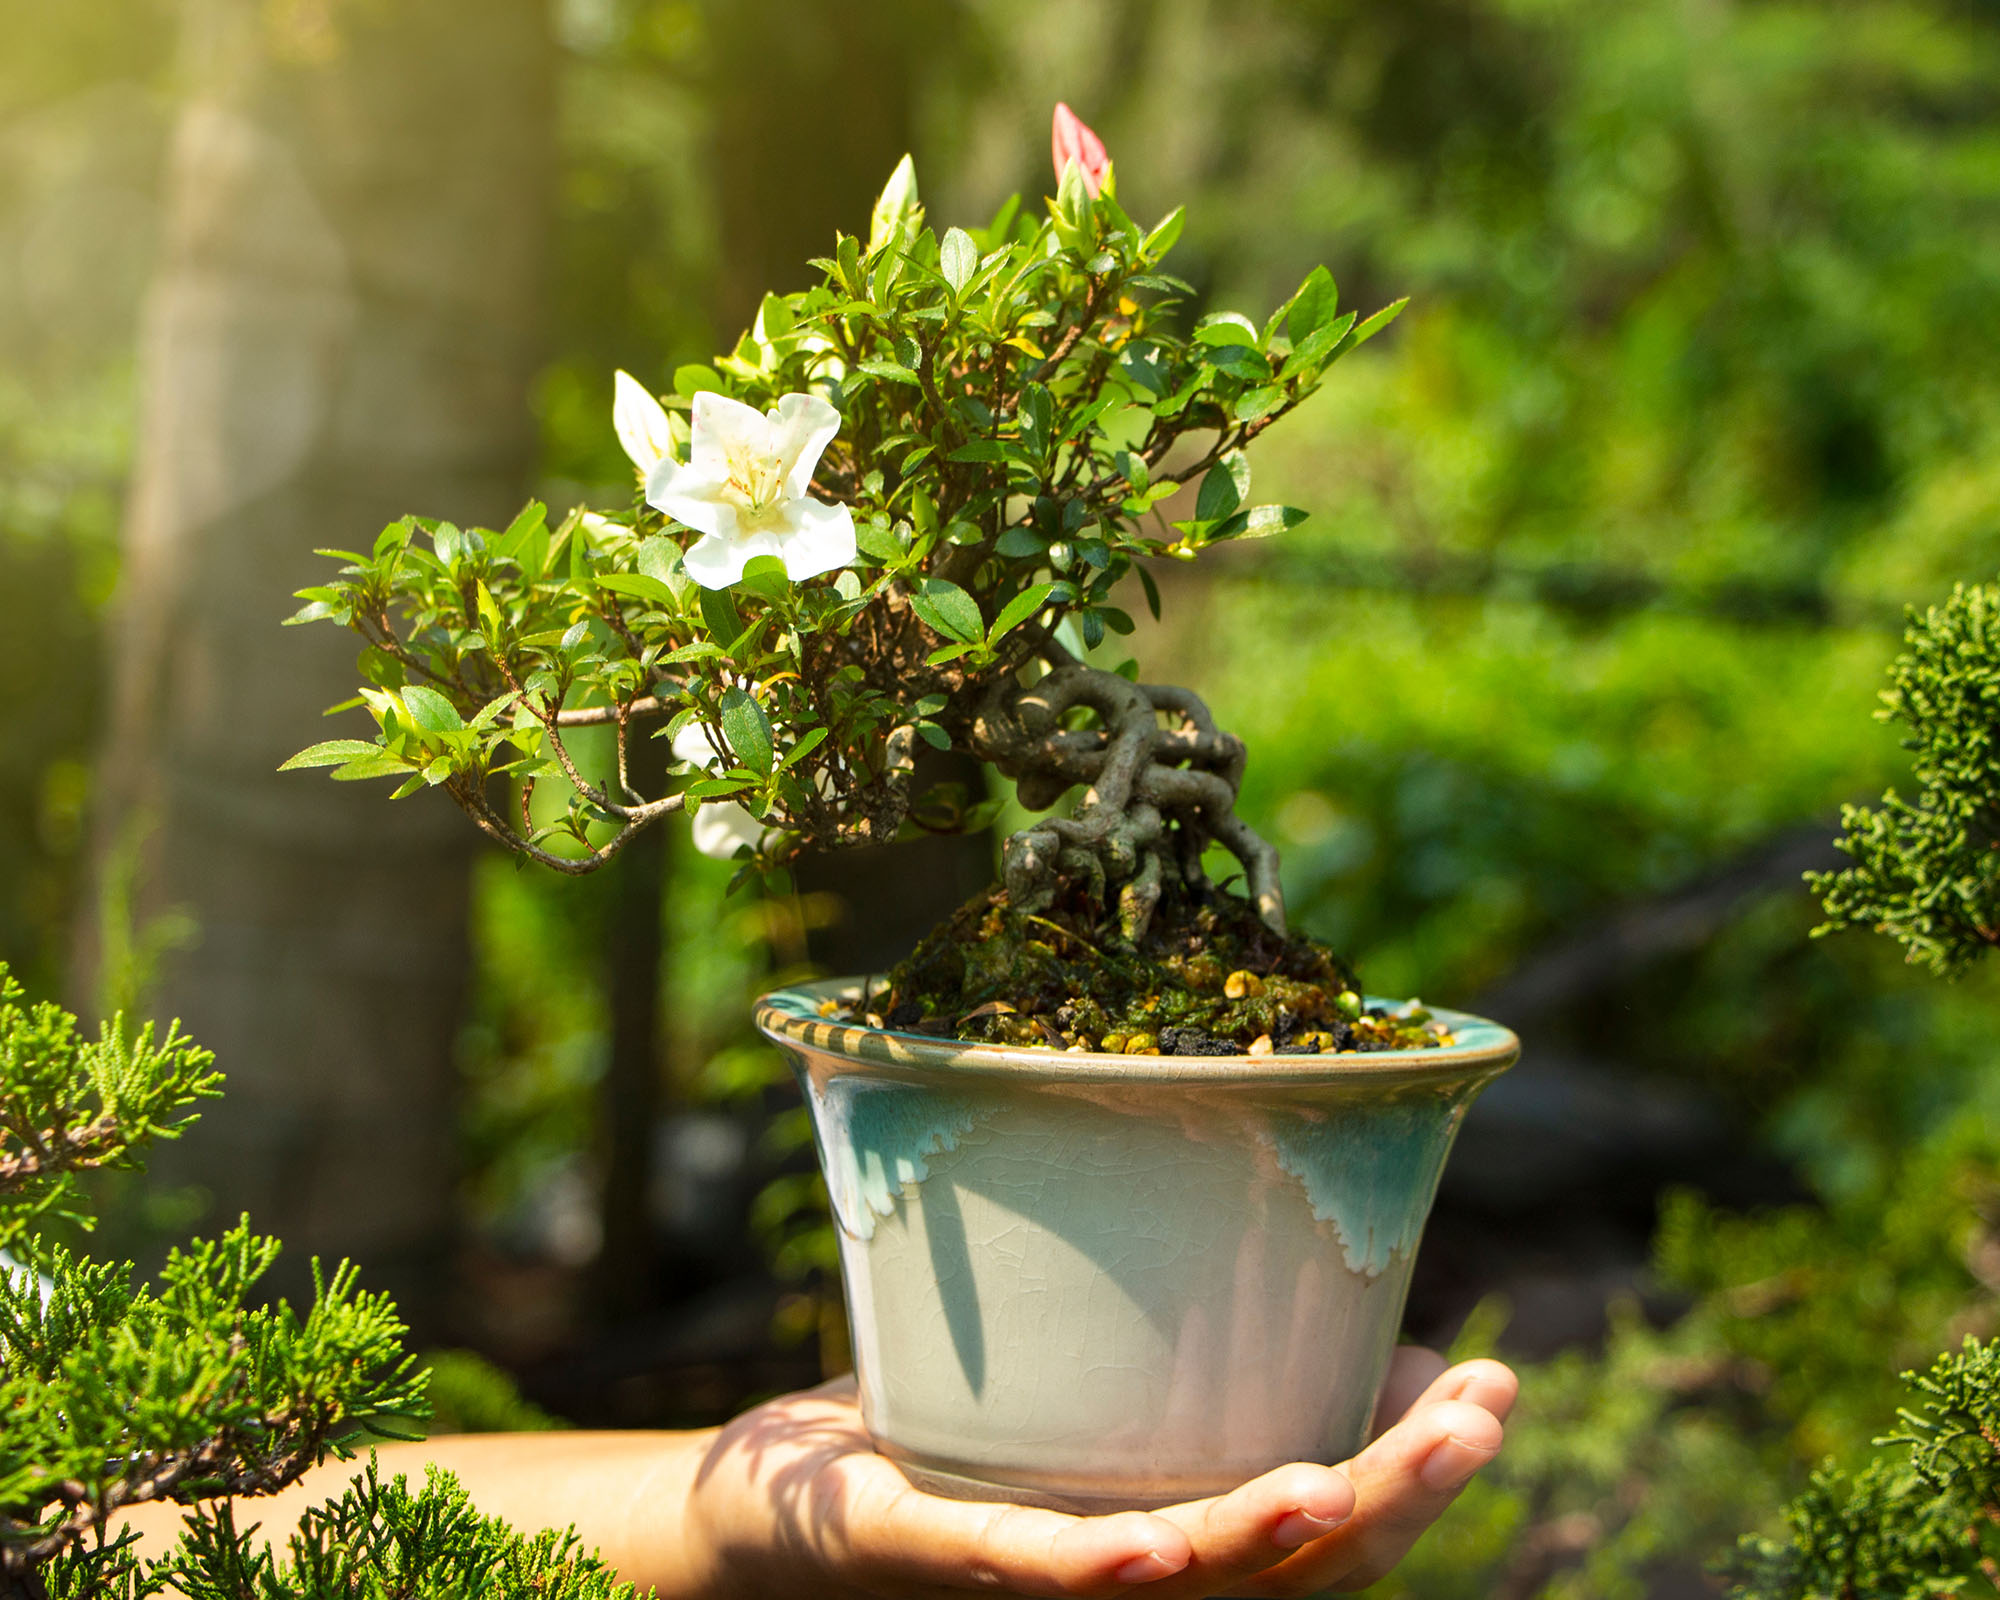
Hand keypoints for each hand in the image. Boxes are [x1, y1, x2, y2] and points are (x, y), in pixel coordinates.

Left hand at [682, 1346, 1515, 1598]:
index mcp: (1173, 1547)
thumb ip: (1207, 1374)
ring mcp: (1038, 1584)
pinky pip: (1033, 1571)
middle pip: (1289, 1567)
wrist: (767, 1510)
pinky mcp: (939, 1558)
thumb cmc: (942, 1446)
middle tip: (1485, 1407)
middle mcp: (1127, 1588)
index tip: (1498, 1384)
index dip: (1424, 1474)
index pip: (1328, 1534)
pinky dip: (1105, 1564)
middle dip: (1397, 1495)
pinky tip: (1160, 1546)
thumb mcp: (1091, 1392)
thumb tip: (1376, 1332)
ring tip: (1351, 1474)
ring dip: (1275, 1534)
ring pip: (1185, 1580)